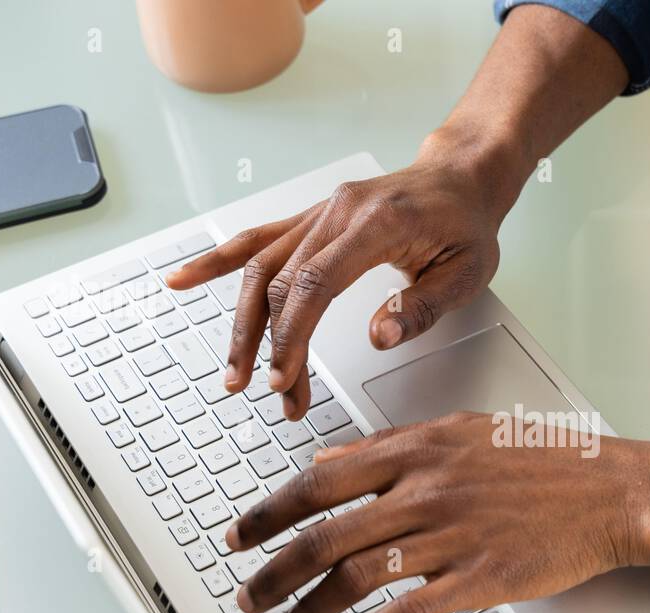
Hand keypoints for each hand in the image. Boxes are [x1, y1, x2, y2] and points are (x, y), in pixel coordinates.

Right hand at [163, 153, 506, 419]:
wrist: (459, 179)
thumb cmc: (465, 226)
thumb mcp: (467, 274)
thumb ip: (422, 307)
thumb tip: (378, 338)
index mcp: (375, 225)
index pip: (315, 283)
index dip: (292, 334)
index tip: (283, 378)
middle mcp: (337, 213)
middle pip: (279, 281)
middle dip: (268, 346)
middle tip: (271, 395)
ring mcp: (319, 213)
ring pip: (259, 266)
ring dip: (242, 324)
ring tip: (234, 373)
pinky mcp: (310, 221)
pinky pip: (256, 239)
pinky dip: (217, 261)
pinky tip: (182, 280)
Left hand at [225, 412, 649, 612]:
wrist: (611, 491)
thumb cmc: (544, 461)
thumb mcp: (460, 433)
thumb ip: (389, 447)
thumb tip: (328, 461)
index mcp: (417, 450)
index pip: (320, 481)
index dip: (269, 511)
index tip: (240, 534)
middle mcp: (425, 491)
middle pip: (325, 534)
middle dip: (273, 570)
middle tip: (246, 594)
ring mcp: (451, 536)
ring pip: (355, 576)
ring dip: (307, 608)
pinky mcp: (478, 579)